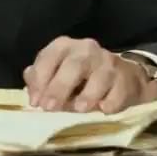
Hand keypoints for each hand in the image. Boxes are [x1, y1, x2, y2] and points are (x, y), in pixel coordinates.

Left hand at [23, 36, 156, 113]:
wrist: (122, 76)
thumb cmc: (81, 76)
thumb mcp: (57, 71)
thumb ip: (41, 76)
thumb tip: (29, 82)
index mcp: (64, 46)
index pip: (49, 57)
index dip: (40, 79)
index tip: (35, 102)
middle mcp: (86, 49)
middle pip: (73, 65)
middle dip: (59, 87)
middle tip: (49, 108)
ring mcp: (108, 62)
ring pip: (100, 76)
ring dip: (88, 94)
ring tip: (79, 109)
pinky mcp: (126, 78)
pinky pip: (119, 91)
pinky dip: (111, 101)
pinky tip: (104, 109)